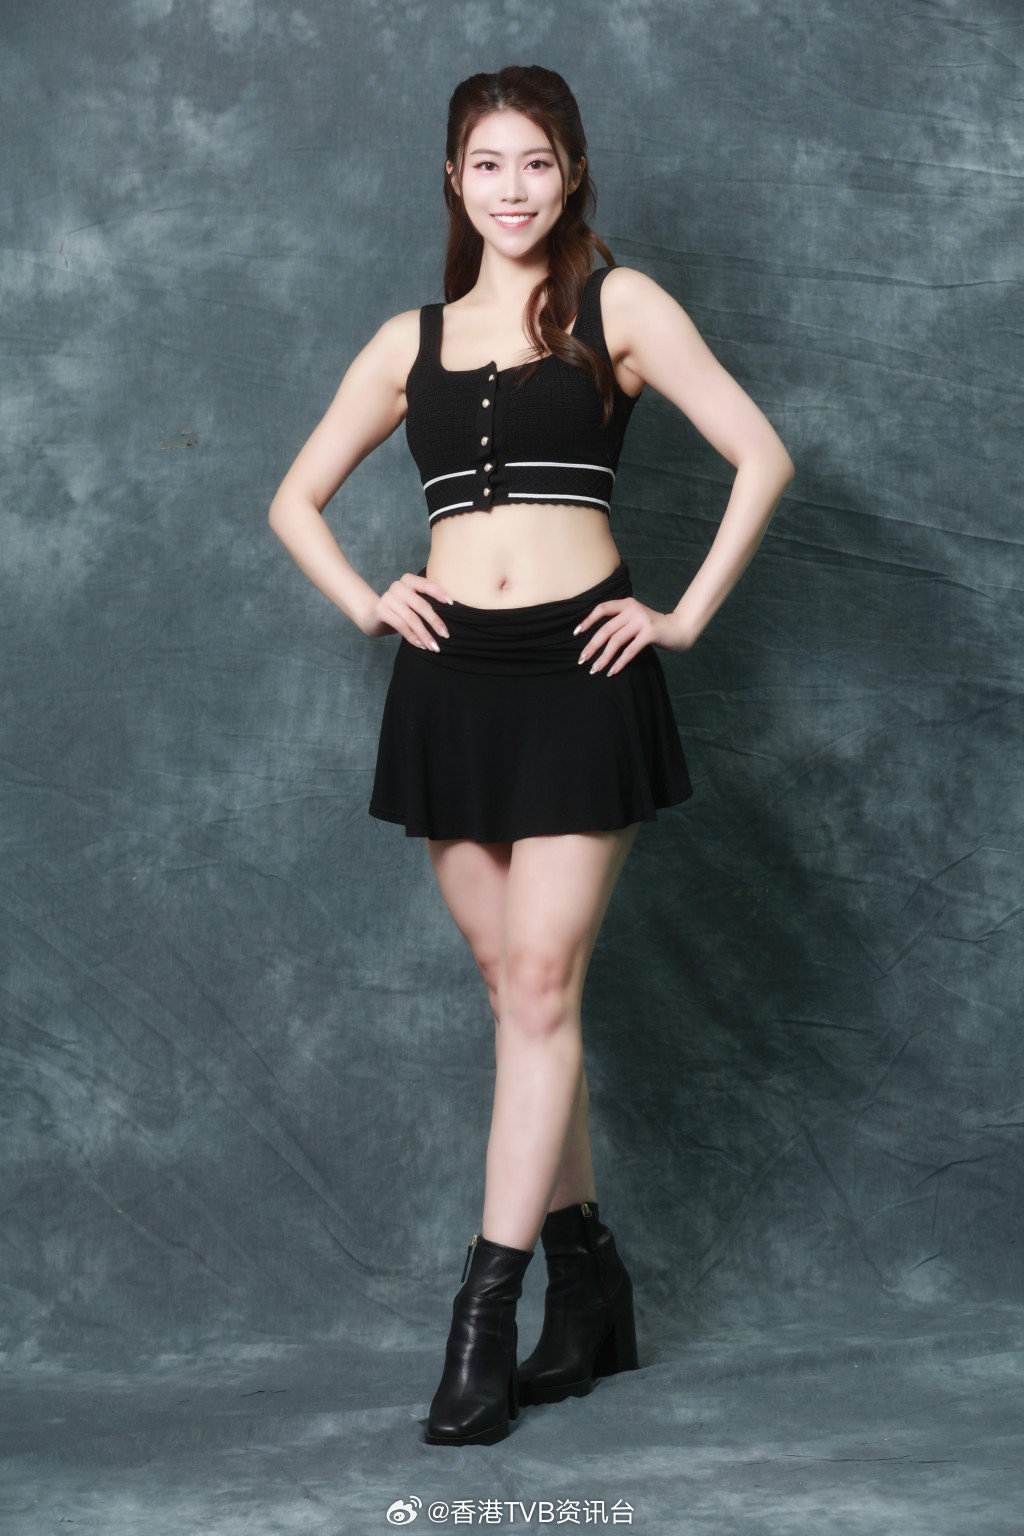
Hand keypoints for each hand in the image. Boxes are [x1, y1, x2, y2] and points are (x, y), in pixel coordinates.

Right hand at [360, 572, 453, 650]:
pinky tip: (420, 645)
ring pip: (411, 618)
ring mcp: (388, 597)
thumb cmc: (400, 610)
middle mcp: (397, 586)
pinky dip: (412, 636)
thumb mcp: (413, 603)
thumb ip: (426, 601)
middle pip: (421, 605)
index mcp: (408, 580)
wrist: (373, 617)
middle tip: (445, 635)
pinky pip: (400, 625)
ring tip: (434, 646)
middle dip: (434, 621)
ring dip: (424, 634)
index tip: (452, 605)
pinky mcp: (381, 610)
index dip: (440, 593)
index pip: (427, 585)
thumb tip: (452, 613)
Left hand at [574, 598, 693, 675]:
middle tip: (582, 659)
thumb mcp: (635, 618)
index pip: (602, 609)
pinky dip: (620, 662)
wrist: (679, 629)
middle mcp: (633, 609)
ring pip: (616, 641)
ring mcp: (642, 620)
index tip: (576, 633)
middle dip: (592, 646)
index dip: (587, 621)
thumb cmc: (653, 627)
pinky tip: (612, 671)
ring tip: (595, 669)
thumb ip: (620, 621)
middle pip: (606, 629)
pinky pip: (630, 650)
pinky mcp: (650, 633)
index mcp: (627, 603)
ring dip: (604, 657)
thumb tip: (595, 637)